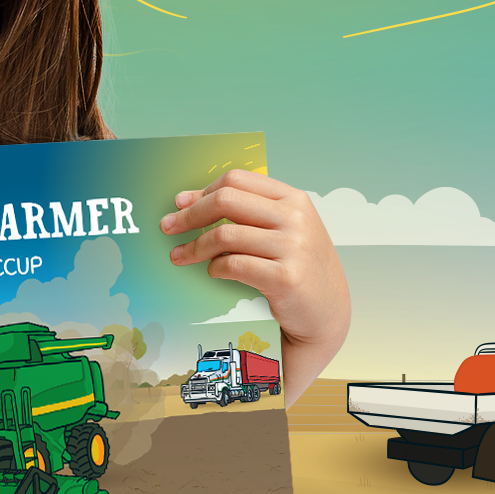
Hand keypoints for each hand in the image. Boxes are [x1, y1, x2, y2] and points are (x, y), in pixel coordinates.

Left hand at [159, 169, 349, 401]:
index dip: (203, 191)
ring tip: (179, 256)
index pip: (238, 180)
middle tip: (167, 228)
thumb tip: (186, 200)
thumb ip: (245, 212)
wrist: (327, 313)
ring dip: (194, 247)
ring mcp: (294, 247)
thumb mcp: (283, 230)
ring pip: (225, 235)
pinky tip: (211, 271)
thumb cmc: (296, 267)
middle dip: (189, 215)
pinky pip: (234, 265)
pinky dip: (215, 268)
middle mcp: (296, 218)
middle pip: (226, 201)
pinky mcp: (286, 277)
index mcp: (293, 199)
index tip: (180, 204)